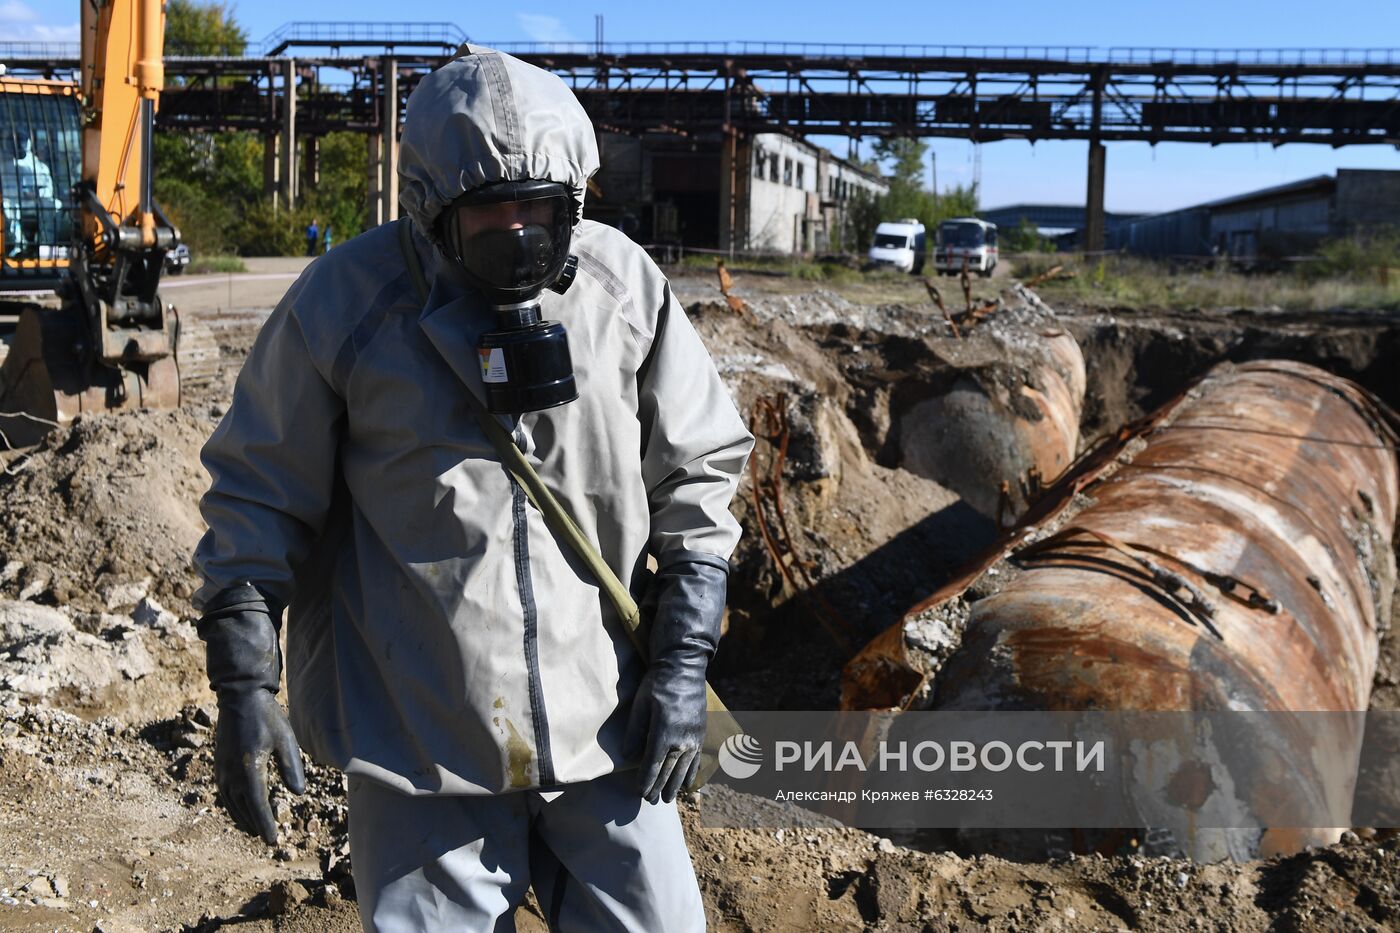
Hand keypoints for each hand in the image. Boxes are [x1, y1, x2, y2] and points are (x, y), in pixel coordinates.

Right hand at [213, 689, 304, 843]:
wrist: (240, 699)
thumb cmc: (267, 718)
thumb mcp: (286, 740)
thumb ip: (291, 767)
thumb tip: (298, 794)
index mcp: (250, 769)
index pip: (257, 805)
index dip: (265, 825)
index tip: (272, 842)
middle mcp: (231, 774)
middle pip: (244, 809)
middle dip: (256, 825)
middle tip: (269, 840)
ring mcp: (222, 771)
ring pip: (232, 805)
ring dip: (244, 819)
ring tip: (256, 830)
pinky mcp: (219, 766)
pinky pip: (224, 795)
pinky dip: (234, 807)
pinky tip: (242, 810)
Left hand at [625, 664, 706, 803]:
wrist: (685, 668)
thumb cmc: (658, 684)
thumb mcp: (640, 704)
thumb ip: (634, 731)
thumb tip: (627, 755)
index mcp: (664, 732)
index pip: (653, 764)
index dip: (646, 781)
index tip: (639, 793)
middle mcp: (682, 738)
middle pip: (669, 770)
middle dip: (659, 787)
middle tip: (650, 801)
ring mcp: (694, 737)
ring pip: (684, 768)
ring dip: (675, 785)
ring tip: (667, 799)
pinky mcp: (701, 732)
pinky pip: (697, 759)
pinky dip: (692, 773)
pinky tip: (687, 784)